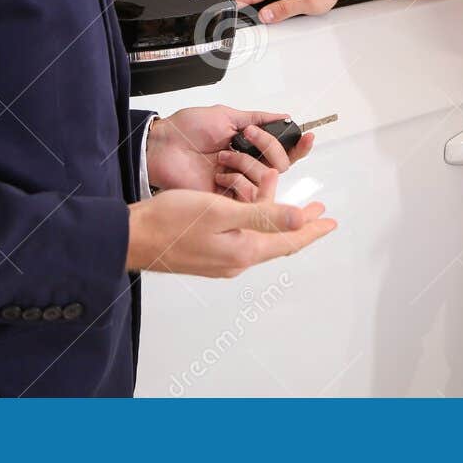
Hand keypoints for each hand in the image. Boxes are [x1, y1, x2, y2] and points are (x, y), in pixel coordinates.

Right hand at [126, 172, 336, 276]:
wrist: (132, 238)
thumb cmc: (170, 222)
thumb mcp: (221, 212)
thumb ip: (263, 215)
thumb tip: (299, 220)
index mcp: (244, 250)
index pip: (289, 241)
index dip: (312, 230)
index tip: (331, 221)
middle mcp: (236, 261)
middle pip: (277, 242)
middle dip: (299, 225)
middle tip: (317, 212)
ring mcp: (220, 260)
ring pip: (259, 239)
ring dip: (275, 220)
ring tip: (285, 201)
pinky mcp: (207, 255)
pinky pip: (241, 239)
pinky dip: (253, 221)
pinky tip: (248, 209)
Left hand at [147, 105, 314, 199]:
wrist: (161, 147)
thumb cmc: (186, 129)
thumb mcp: (225, 115)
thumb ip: (257, 118)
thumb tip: (283, 115)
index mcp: (249, 147)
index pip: (282, 151)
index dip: (298, 146)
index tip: (307, 135)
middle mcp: (246, 167)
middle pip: (281, 166)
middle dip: (268, 148)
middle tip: (247, 137)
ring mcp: (237, 184)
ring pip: (267, 181)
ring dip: (247, 164)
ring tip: (223, 156)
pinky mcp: (225, 201)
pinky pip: (249, 198)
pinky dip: (238, 182)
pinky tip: (221, 175)